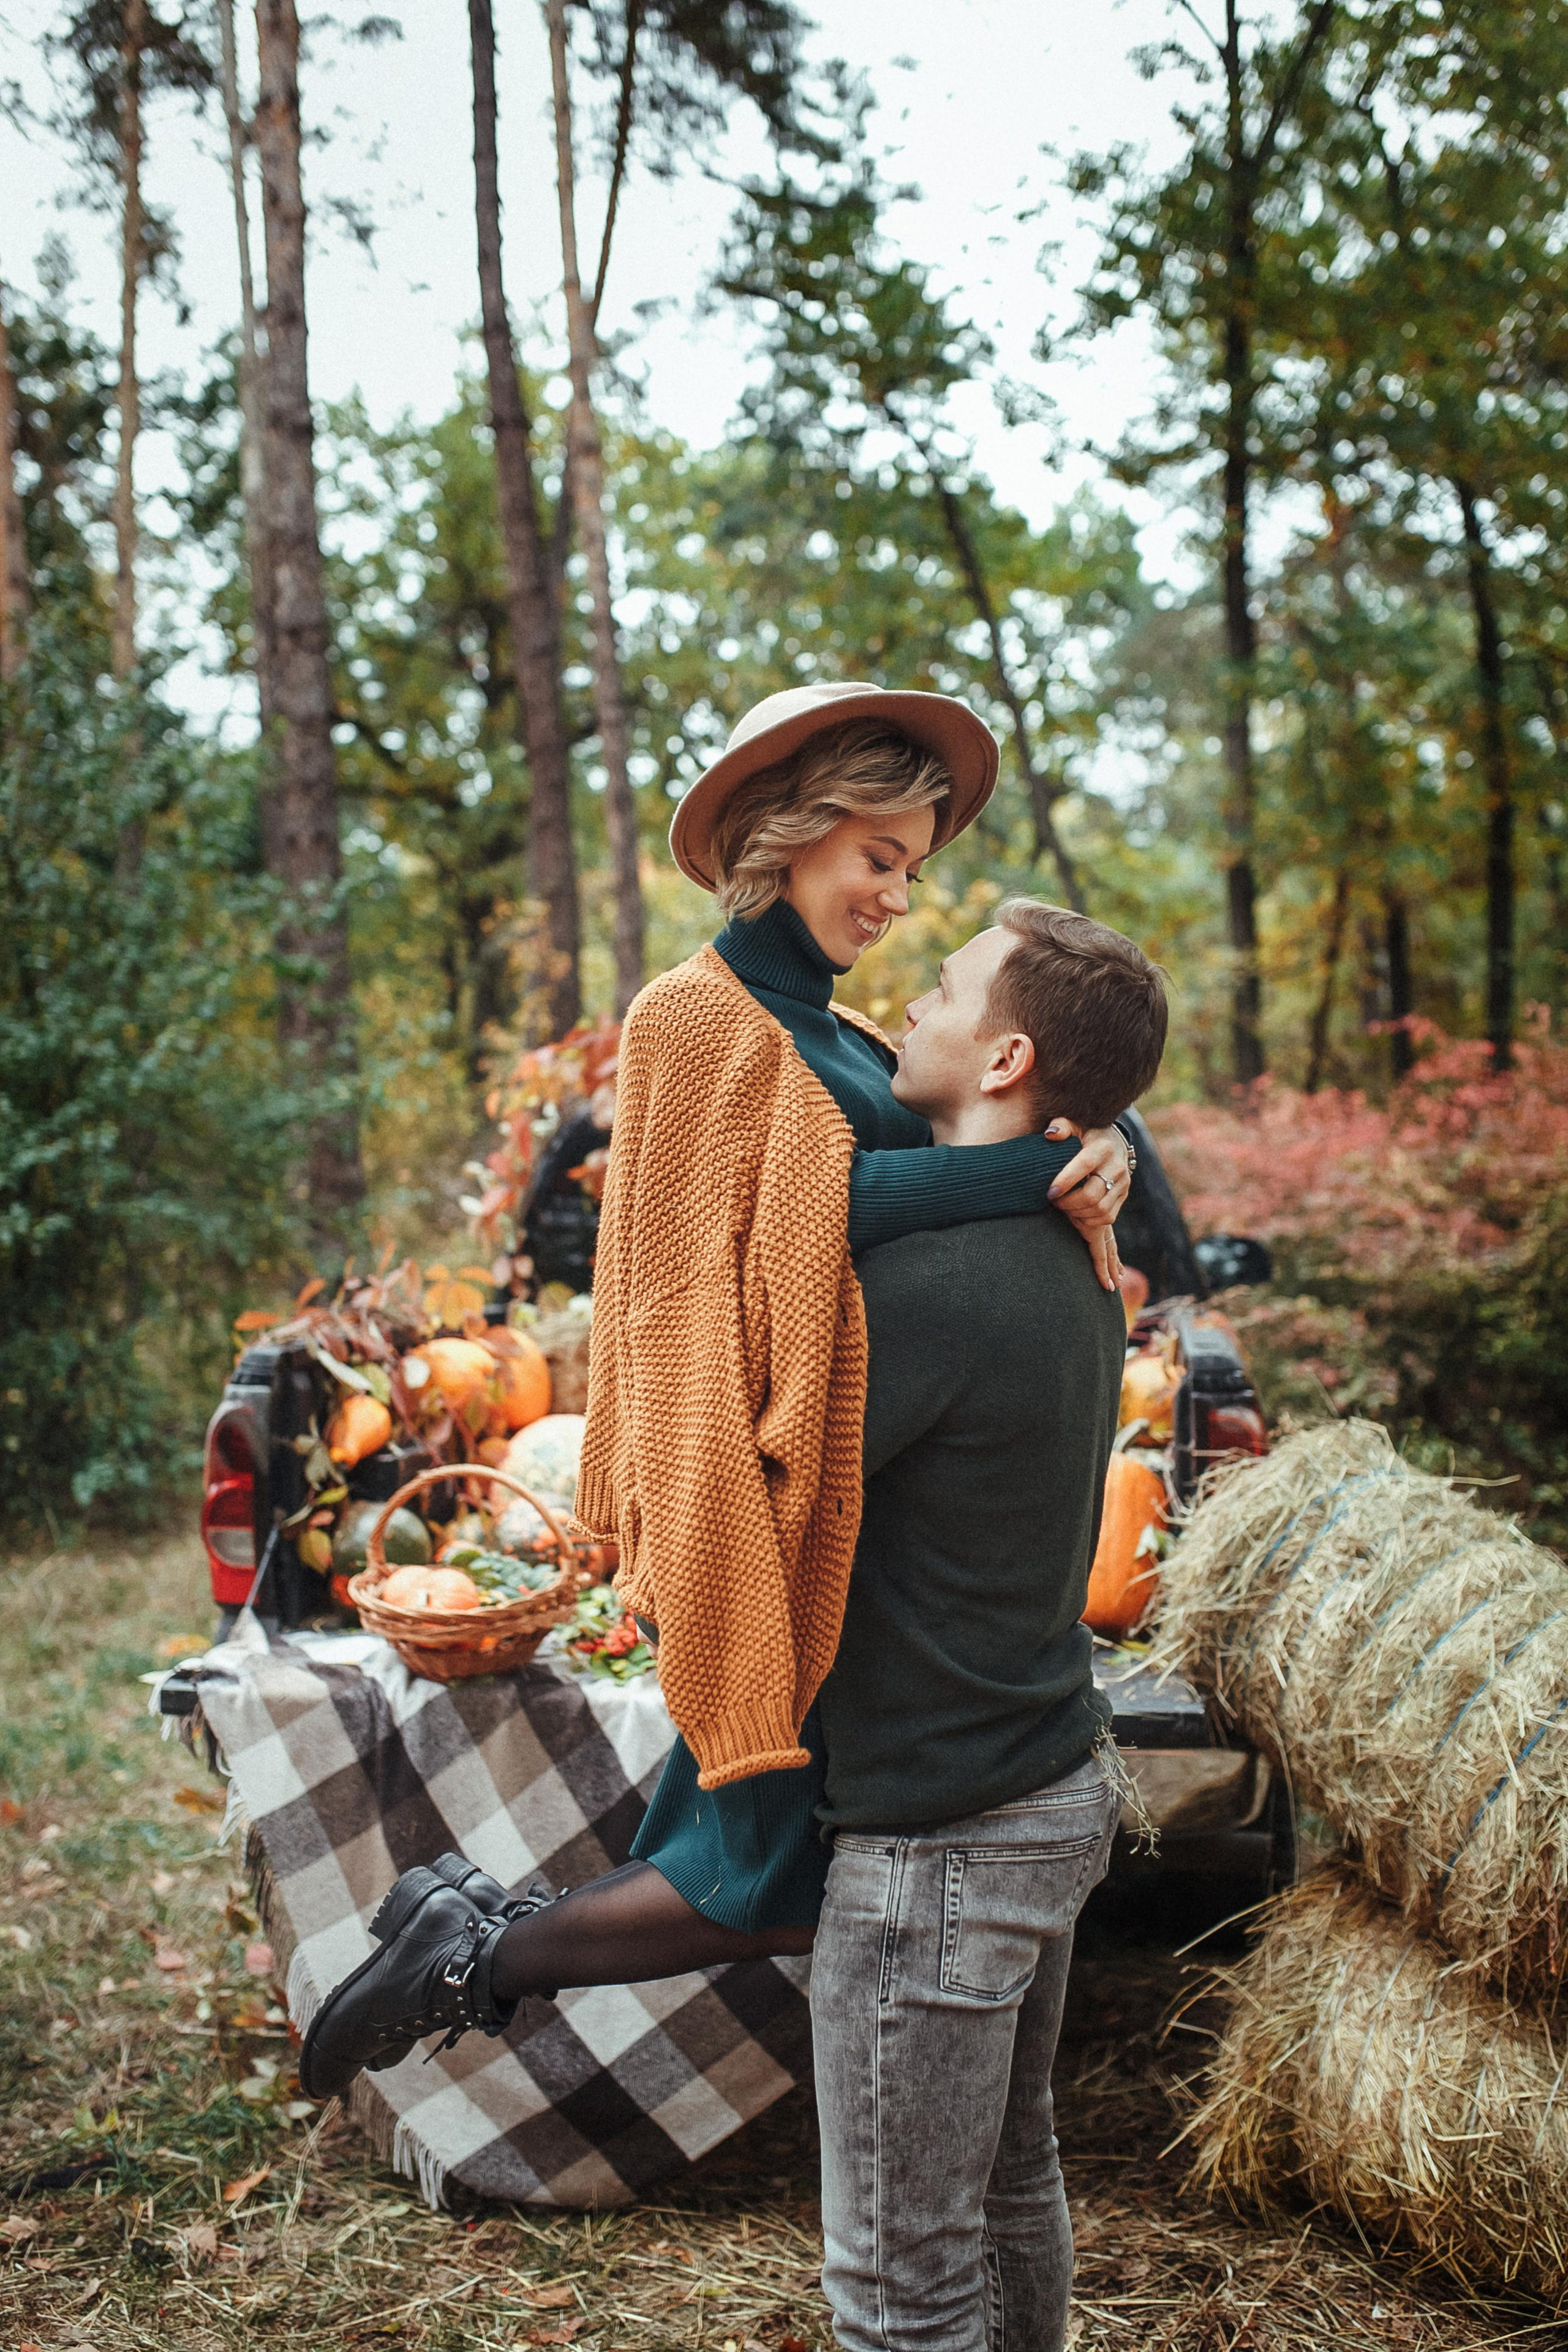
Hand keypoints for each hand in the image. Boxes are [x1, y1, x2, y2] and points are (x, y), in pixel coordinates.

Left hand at [1044, 1121, 1129, 1292]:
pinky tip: (1082, 1227)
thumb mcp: (1073, 1123)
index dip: (1065, 1182)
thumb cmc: (1084, 1132)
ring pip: (1101, 1213)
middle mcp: (1116, 1169)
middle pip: (1093, 1196)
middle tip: (1052, 1203)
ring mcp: (1122, 1186)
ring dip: (1079, 1217)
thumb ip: (1061, 1126)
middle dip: (1070, 1204)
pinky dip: (1091, 1225)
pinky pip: (1107, 1220)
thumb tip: (1050, 1135)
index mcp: (1102, 1148)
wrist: (1112, 1140)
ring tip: (1064, 1211)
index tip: (1049, 1193)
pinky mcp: (1122, 1198)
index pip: (1083, 1166)